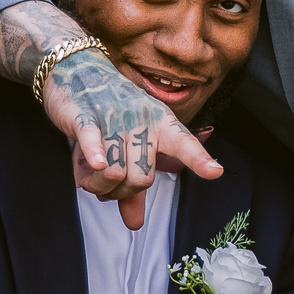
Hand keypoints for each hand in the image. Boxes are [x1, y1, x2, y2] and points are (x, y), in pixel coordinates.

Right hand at [38, 43, 221, 230]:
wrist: (77, 69)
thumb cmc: (109, 110)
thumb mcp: (128, 144)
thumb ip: (132, 187)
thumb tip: (135, 224)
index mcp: (159, 123)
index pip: (182, 143)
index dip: (199, 159)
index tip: (216, 171)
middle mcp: (141, 119)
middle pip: (142, 177)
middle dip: (122, 193)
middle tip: (108, 188)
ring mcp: (114, 117)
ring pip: (114, 172)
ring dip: (99, 187)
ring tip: (91, 178)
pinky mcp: (84, 116)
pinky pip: (94, 141)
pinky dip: (95, 156)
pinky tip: (95, 165)